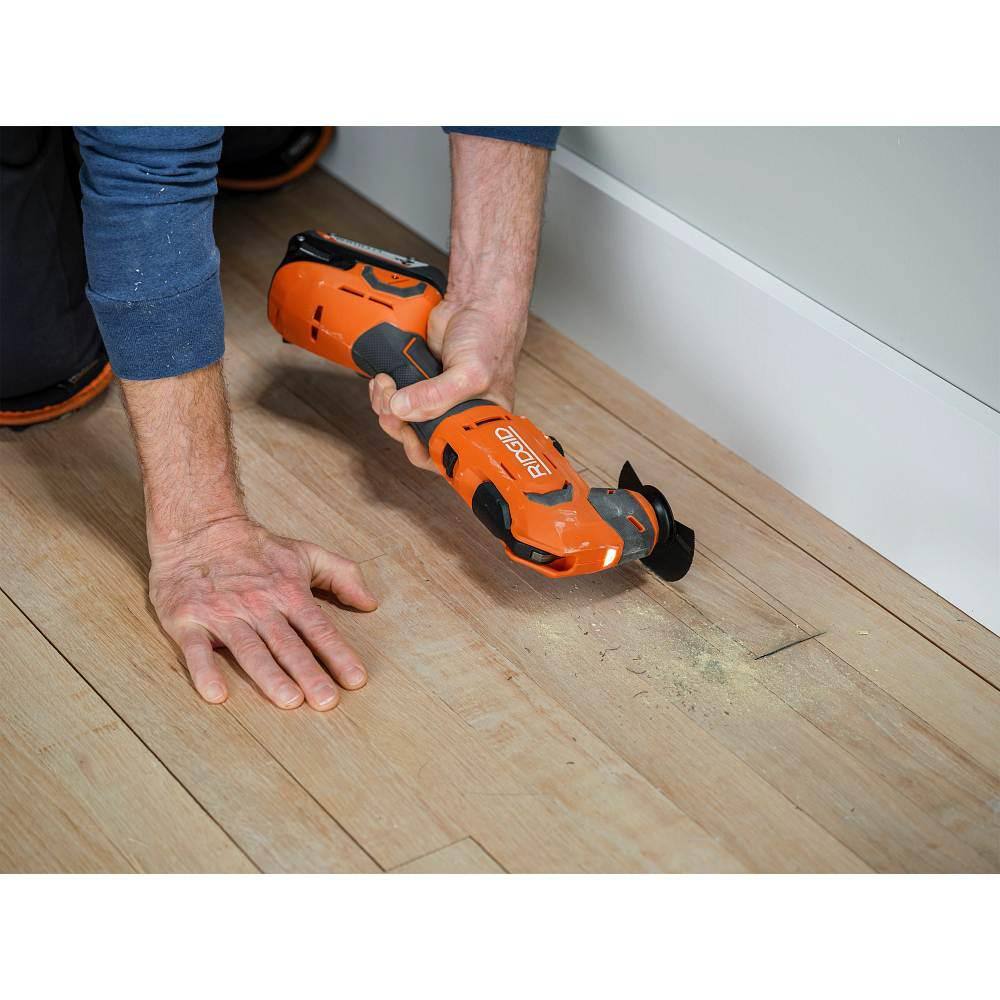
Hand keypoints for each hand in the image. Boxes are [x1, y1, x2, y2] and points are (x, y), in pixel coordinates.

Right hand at [149, 515, 377, 709]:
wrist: (199, 528)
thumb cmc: (257, 549)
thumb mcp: (305, 553)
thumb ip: (342, 575)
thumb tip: (370, 602)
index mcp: (288, 593)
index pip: (318, 628)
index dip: (338, 654)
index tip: (356, 680)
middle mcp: (258, 605)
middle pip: (288, 644)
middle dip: (309, 673)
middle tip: (327, 701)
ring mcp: (223, 614)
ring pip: (250, 649)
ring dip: (269, 676)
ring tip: (289, 700)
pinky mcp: (188, 620)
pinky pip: (196, 649)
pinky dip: (204, 671)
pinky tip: (217, 694)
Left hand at [369, 297, 525, 470]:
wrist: (476, 301)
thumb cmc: (490, 337)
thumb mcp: (470, 373)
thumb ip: (437, 396)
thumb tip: (402, 409)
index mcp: (480, 424)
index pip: (450, 454)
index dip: (426, 451)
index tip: (411, 434)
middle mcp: (457, 415)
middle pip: (419, 440)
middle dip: (399, 426)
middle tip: (392, 408)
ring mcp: (435, 400)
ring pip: (402, 420)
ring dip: (385, 407)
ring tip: (386, 386)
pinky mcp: (418, 382)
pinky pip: (394, 400)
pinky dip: (383, 393)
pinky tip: (383, 380)